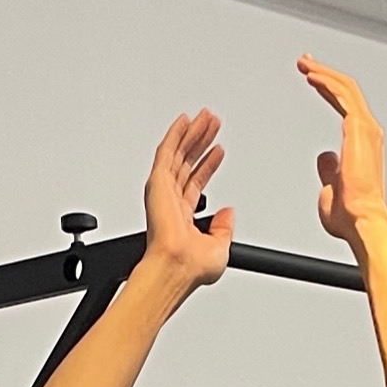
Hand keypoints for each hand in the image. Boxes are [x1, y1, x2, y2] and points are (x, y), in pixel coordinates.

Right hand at [143, 108, 232, 287]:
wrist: (176, 268)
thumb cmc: (191, 267)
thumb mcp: (220, 248)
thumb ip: (224, 228)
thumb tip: (229, 214)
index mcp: (182, 218)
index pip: (196, 182)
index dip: (208, 165)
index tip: (217, 151)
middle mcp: (171, 203)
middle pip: (187, 163)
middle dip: (201, 142)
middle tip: (212, 125)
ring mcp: (163, 192)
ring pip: (178, 154)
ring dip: (192, 134)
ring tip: (205, 118)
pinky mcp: (158, 184)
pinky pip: (166, 152)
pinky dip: (175, 135)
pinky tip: (184, 122)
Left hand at [300, 55, 386, 247]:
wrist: (363, 220)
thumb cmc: (351, 214)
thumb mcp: (331, 188)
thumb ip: (328, 170)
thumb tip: (324, 158)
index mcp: (363, 143)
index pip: (346, 105)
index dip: (328, 88)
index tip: (313, 78)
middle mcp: (368, 131)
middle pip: (347, 90)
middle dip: (325, 73)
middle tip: (306, 62)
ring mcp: (366, 128)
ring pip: (345, 87)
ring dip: (324, 72)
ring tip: (305, 63)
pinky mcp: (359, 128)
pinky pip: (342, 95)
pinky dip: (327, 82)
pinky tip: (312, 75)